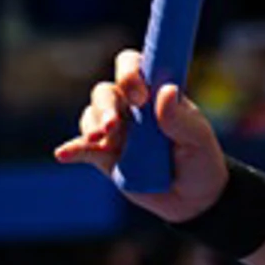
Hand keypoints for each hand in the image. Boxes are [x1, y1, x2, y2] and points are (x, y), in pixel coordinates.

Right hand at [53, 49, 228, 222]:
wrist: (193, 197)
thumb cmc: (200, 158)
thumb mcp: (198, 138)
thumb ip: (180, 118)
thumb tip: (165, 90)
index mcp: (156, 94)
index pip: (135, 67)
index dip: (131, 73)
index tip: (139, 95)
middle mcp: (131, 108)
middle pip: (106, 91)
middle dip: (105, 104)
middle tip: (114, 123)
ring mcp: (116, 132)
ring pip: (92, 115)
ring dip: (92, 124)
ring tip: (99, 138)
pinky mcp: (104, 157)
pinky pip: (82, 149)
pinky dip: (72, 149)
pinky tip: (64, 154)